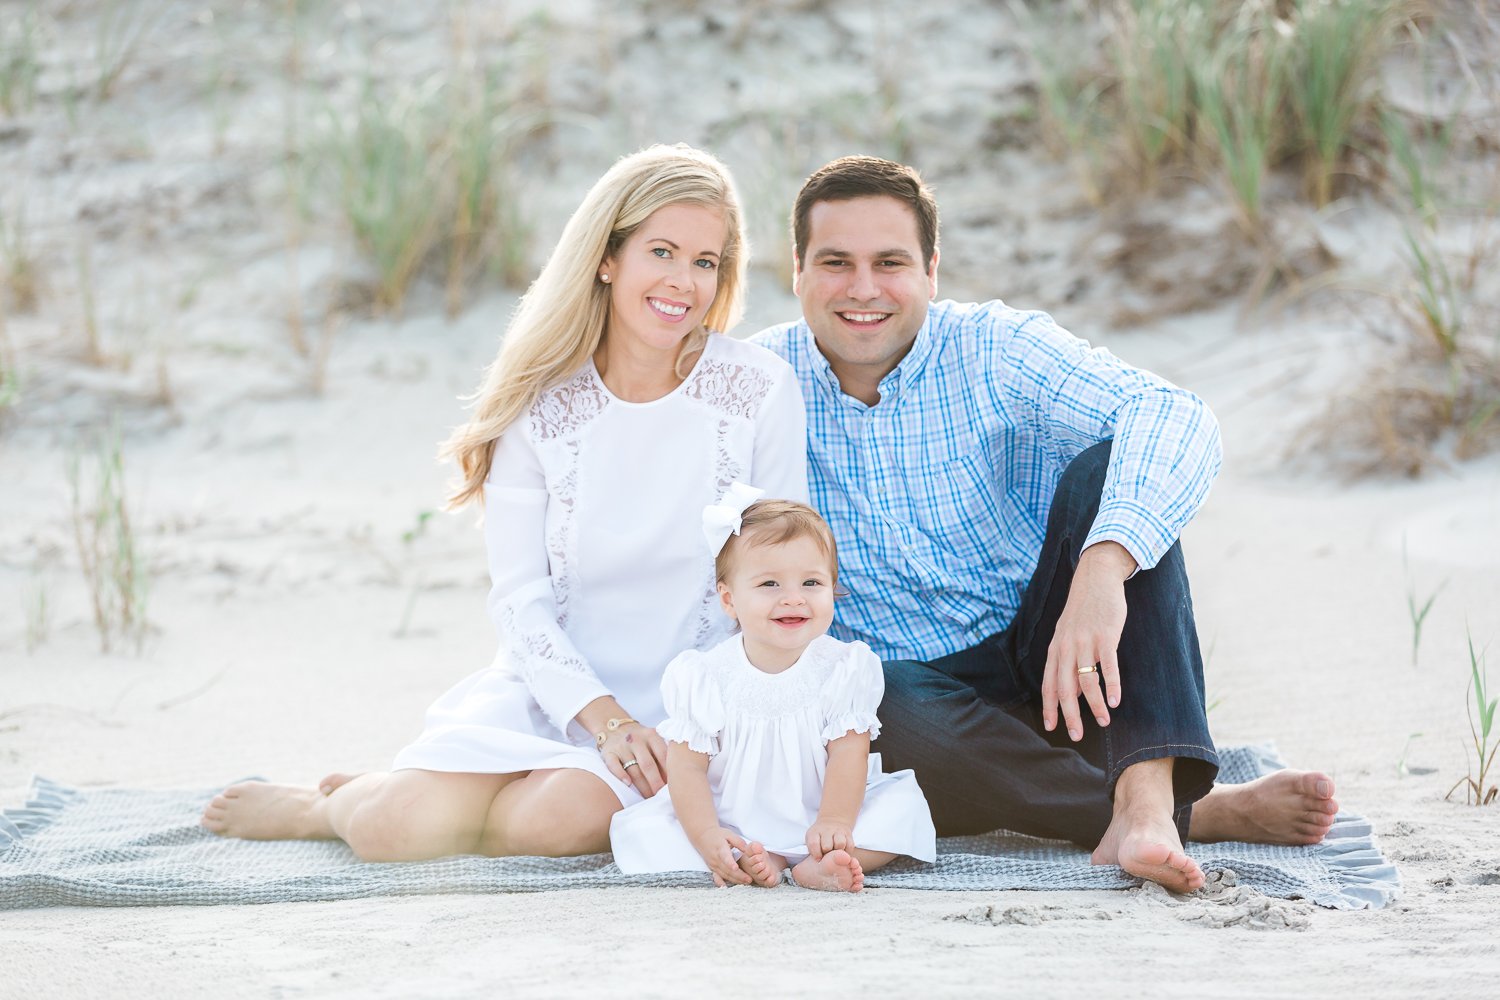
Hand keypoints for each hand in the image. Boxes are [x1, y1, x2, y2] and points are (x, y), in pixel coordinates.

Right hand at [599, 723, 669, 797]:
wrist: (614, 727)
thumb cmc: (639, 739)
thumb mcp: (652, 739)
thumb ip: (662, 753)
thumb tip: (677, 776)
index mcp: (651, 735)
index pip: (662, 755)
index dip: (668, 772)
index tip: (673, 786)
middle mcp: (636, 739)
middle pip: (648, 764)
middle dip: (655, 782)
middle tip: (661, 796)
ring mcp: (622, 746)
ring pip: (633, 768)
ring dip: (641, 785)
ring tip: (648, 796)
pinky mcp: (608, 752)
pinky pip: (614, 765)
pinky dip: (620, 774)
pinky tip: (627, 784)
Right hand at [692, 827, 751, 886]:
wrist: (702, 836)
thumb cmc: (718, 835)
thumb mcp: (728, 834)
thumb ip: (738, 841)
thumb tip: (747, 849)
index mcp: (720, 848)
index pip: (725, 857)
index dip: (730, 863)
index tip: (736, 868)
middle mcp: (715, 858)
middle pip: (727, 869)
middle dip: (738, 876)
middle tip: (749, 879)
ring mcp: (713, 865)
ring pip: (724, 875)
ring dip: (735, 880)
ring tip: (746, 882)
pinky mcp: (712, 869)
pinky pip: (717, 877)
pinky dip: (721, 883)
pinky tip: (726, 888)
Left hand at [805, 818, 853, 861]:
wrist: (832, 821)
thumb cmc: (819, 837)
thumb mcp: (812, 840)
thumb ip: (813, 850)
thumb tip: (820, 861)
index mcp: (814, 832)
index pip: (814, 844)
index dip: (816, 854)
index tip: (818, 859)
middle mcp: (826, 830)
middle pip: (827, 846)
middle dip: (827, 853)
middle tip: (827, 855)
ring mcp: (838, 831)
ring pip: (840, 844)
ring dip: (838, 852)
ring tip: (836, 853)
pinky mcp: (848, 834)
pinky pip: (850, 846)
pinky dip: (847, 852)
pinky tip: (842, 851)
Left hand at [1042, 542, 1130, 741]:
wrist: (1095, 580)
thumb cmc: (1083, 613)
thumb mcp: (1068, 637)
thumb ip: (1067, 664)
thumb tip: (1070, 695)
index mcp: (1056, 649)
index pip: (1048, 684)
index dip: (1049, 707)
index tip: (1052, 727)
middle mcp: (1066, 647)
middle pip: (1064, 687)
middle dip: (1069, 715)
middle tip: (1076, 735)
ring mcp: (1085, 641)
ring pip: (1086, 680)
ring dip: (1095, 705)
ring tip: (1104, 721)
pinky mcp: (1105, 636)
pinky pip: (1108, 665)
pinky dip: (1112, 685)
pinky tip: (1116, 700)